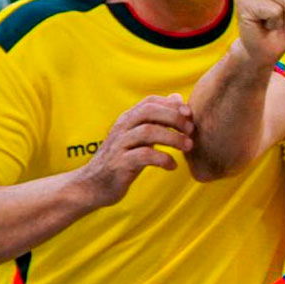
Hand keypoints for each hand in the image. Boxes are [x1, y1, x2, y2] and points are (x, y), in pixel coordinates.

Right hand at [74, 95, 194, 206]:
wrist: (92, 185)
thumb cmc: (122, 159)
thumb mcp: (139, 136)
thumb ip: (157, 119)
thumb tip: (177, 98)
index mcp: (127, 120)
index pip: (150, 101)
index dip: (172, 105)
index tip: (190, 114)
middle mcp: (122, 128)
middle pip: (149, 111)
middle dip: (174, 118)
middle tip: (191, 130)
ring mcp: (119, 145)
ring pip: (147, 131)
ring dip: (172, 137)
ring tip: (188, 146)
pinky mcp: (119, 164)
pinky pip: (143, 155)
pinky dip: (162, 158)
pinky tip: (172, 166)